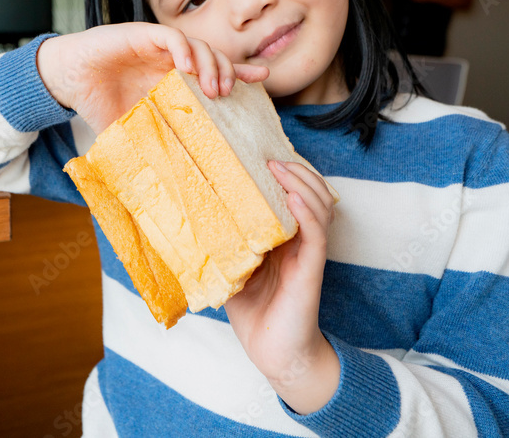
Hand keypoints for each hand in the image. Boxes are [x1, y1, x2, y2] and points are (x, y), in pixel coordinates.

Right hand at [36, 23, 268, 133]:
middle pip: (213, 57)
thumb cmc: (96, 102)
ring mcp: (158, 47)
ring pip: (198, 46)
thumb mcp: (129, 129)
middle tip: (227, 94)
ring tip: (214, 87)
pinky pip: (172, 38)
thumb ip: (146, 147)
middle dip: (227, 72)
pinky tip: (188, 66)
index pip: (214, 72)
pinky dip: (185, 49)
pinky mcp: (143, 35)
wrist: (67, 80)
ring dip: (211, 63)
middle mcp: (171, 61)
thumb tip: (157, 187)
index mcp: (173, 79)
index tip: (263, 79)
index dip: (240, 73)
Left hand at [224, 160, 339, 414]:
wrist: (272, 352)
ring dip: (302, 184)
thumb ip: (223, 244)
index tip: (263, 156)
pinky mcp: (311, 270)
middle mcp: (300, 242)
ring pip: (318, 208)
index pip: (294, 197)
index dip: (286, 175)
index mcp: (284, 239)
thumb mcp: (231, 269)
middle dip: (296, 172)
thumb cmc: (253, 313)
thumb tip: (190, 219)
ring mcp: (308, 254)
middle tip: (271, 158)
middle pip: (311, 195)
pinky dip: (307, 212)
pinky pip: (316, 235)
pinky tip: (293, 197)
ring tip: (281, 169)